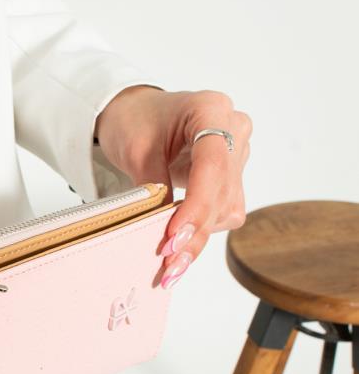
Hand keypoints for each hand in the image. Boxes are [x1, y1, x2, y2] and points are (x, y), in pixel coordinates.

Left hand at [95, 86, 251, 286]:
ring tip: (172, 265)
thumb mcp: (136, 150)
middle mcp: (234, 129)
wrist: (138, 113)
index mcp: (210, 109)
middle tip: (170, 264)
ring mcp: (237, 153)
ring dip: (200, 237)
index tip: (175, 236)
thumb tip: (165, 233)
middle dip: (195, 231)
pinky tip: (182, 248)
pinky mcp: (233, 176)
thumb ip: (154, 188)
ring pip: (227, 207)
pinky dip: (203, 231)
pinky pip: (225, 210)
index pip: (213, 163)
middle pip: (222, 190)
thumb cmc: (136, 121)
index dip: (197, 204)